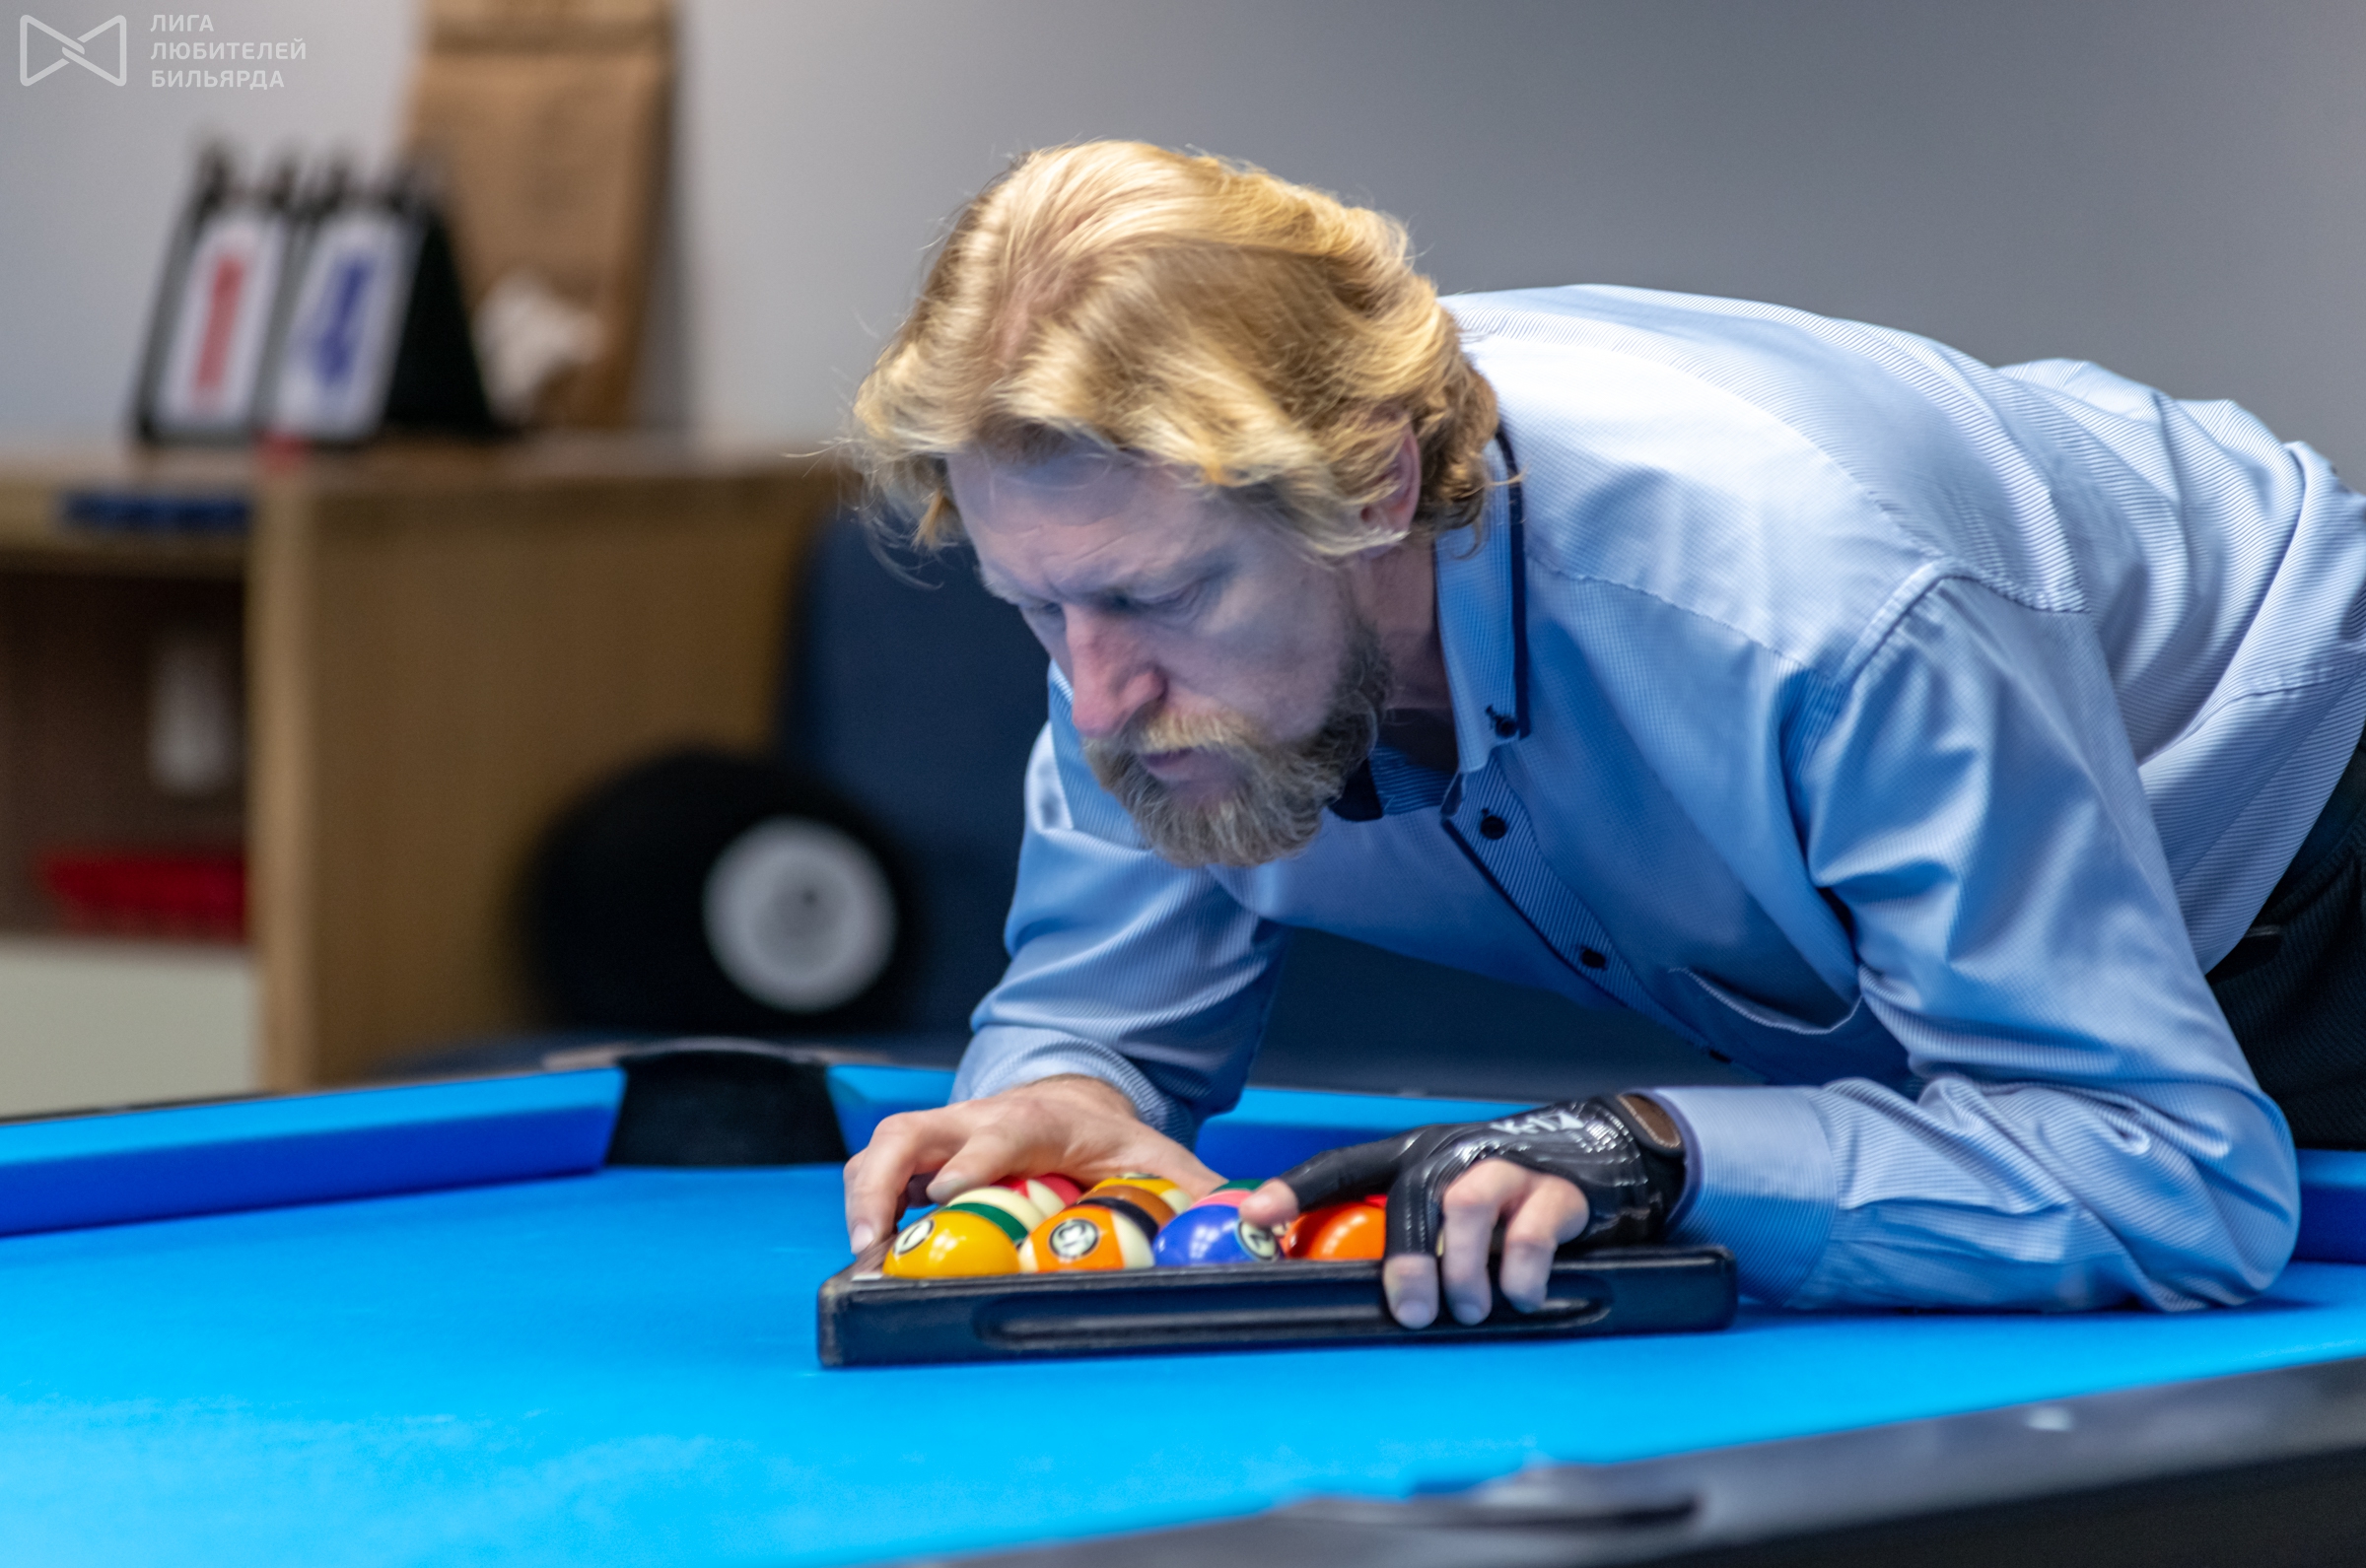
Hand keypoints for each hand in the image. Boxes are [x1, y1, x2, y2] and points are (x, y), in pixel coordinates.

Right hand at [841, 1074, 1219, 1254]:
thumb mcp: (1159, 1163)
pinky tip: (866, 1253)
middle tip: (875, 1244)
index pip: (1002, 1133)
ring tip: (861, 1257)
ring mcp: (946, 1134)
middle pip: (914, 1131)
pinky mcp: (925, 1154)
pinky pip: (878, 1171)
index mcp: (1042, 1123)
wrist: (1075, 1102)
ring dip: (864, 1197)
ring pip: (884, 1148)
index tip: (947, 1197)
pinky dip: (864, 1205)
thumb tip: (1250, 1224)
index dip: (972, 1162)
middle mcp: (981, 1119)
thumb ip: (1197, 1195)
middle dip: (886, 1181)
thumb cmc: (1114, 1141)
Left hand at [1237, 1161, 1588, 1325]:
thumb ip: (1413, 1234)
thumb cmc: (1510, 1200)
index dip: (1297, 1190)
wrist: (1608, 1159)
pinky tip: (1522, 1296)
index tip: (1256, 1219)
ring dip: (1463, 1270)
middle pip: (1412, 1199)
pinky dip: (1521, 1273)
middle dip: (1406, 1263)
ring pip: (1467, 1206)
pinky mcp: (1557, 1190)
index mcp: (1414, 1156)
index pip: (1343, 1166)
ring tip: (1472, 1309)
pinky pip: (1531, 1230)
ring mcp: (1507, 1167)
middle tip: (1411, 1313)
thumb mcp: (1453, 1204)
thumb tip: (1371, 1300)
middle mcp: (1453, 1154)